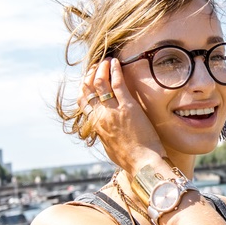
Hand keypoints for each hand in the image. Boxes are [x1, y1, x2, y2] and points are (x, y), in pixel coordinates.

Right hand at [80, 57, 167, 173]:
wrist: (142, 164)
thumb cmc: (129, 159)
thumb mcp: (109, 147)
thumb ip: (104, 134)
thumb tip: (103, 131)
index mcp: (95, 125)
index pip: (83, 101)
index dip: (84, 87)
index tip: (88, 78)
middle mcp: (100, 116)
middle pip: (88, 88)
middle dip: (91, 73)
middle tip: (97, 65)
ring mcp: (113, 110)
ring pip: (100, 82)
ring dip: (102, 68)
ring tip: (107, 60)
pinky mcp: (128, 107)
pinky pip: (118, 83)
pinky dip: (115, 70)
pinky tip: (117, 63)